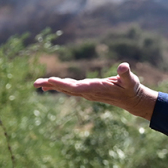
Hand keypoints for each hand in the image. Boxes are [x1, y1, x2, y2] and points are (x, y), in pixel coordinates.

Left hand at [33, 62, 158, 119]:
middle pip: (67, 89)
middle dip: (52, 85)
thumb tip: (123, 66)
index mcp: (97, 89)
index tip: (51, 80)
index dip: (63, 84)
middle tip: (36, 83)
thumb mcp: (130, 80)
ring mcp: (87, 93)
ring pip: (66, 89)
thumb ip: (125, 74)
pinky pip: (69, 89)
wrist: (130, 100)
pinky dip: (58, 86)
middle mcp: (89, 92)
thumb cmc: (131, 88)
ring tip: (37, 84)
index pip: (77, 87)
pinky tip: (48, 85)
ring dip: (52, 85)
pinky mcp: (86, 91)